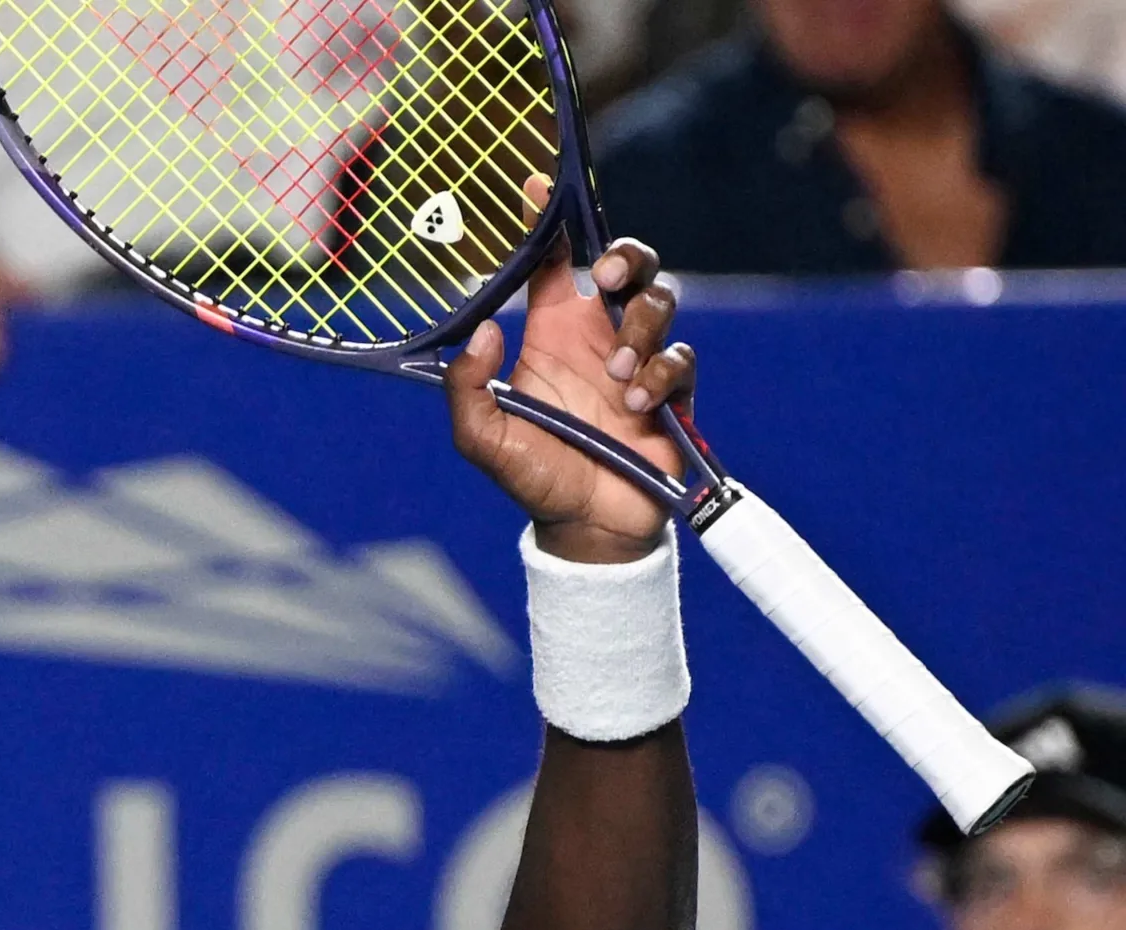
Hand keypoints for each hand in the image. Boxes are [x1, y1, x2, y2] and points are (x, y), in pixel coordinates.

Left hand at [445, 192, 694, 564]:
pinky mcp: (673, 391)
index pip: (554, 262)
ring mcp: (638, 361)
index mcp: (552, 333)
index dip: (549, 222)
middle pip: (630, 263)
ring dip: (640, 332)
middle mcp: (598, 337)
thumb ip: (466, 386)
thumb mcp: (481, 437)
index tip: (535, 185)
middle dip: (628, 256)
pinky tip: (635, 405)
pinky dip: (660, 374)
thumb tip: (483, 329)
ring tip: (615, 378)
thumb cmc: (533, 475)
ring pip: (659, 303)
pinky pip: (680, 358)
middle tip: (610, 277)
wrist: (586, 526)